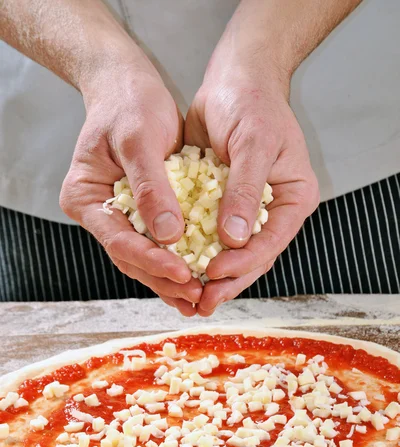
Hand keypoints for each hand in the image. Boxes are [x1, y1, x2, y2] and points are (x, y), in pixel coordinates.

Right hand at [60, 55, 201, 316]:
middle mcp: (98, 214)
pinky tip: (197, 278)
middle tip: (196, 296)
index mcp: (85, 198)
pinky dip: (176, 262)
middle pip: (130, 258)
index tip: (182, 273)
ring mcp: (118, 217)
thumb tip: (169, 236)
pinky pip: (158, 245)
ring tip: (199, 298)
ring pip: (144, 259)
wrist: (129, 86)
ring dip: (171, 280)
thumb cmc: (129, 104)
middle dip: (164, 279)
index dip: (152, 260)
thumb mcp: (140, 140)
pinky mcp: (140, 214)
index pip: (118, 240)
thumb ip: (152, 188)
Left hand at [185, 35, 318, 315]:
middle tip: (200, 303)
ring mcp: (246, 210)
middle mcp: (271, 210)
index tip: (214, 273)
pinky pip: (209, 235)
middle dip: (226, 281)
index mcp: (292, 199)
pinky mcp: (222, 205)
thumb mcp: (253, 144)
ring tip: (188, 298)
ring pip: (230, 252)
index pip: (271, 242)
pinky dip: (195, 252)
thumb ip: (245, 190)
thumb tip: (235, 238)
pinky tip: (177, 267)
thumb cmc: (252, 103)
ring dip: (210, 276)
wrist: (233, 80)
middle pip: (252, 257)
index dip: (243, 263)